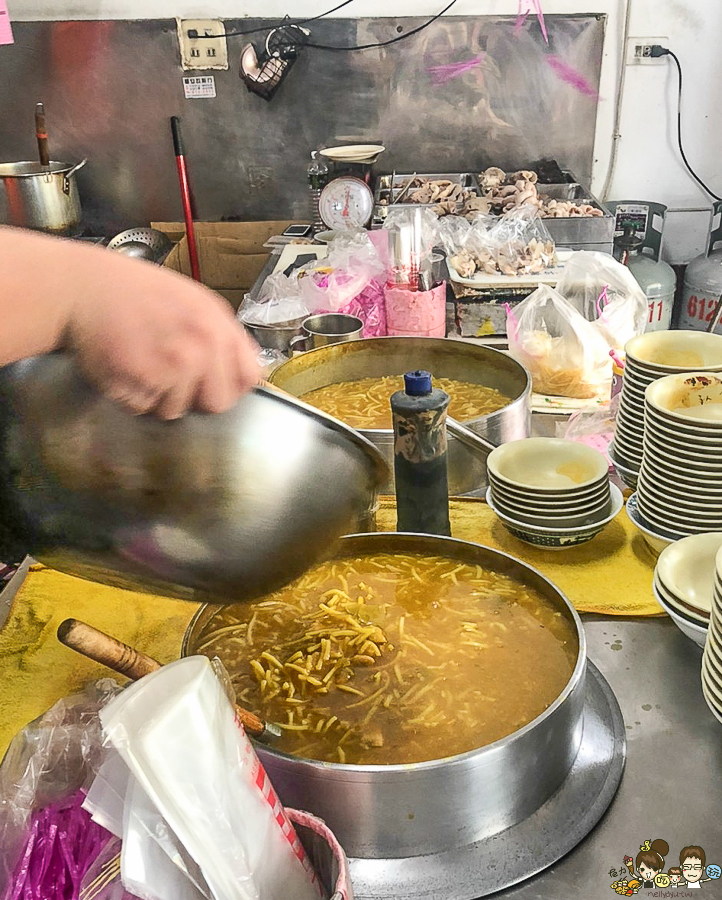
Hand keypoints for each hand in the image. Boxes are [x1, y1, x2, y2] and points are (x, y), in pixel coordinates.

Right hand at [64, 251, 260, 418]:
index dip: (232, 384)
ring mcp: (173, 366)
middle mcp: (202, 346)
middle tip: (171, 376)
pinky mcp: (143, 382)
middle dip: (196, 398)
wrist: (83, 288)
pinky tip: (124, 368)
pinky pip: (144, 409)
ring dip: (158, 397)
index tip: (214, 381)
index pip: (249, 377)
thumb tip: (246, 369)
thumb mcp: (194, 301)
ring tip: (142, 364)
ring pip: (177, 411)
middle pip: (218, 403)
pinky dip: (131, 396)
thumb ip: (222, 335)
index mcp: (218, 324)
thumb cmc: (136, 293)